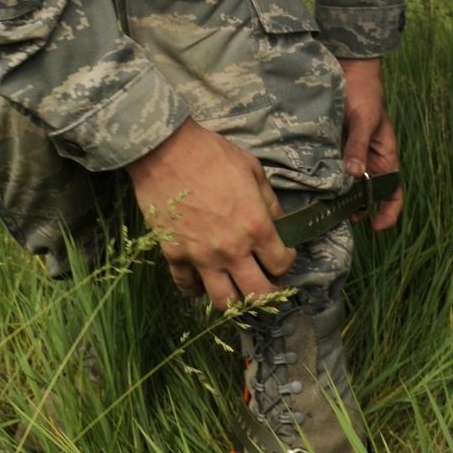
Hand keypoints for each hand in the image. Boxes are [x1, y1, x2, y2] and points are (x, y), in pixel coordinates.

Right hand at [124, 118, 294, 305]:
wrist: (166, 151)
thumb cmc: (212, 155)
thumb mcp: (253, 171)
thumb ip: (270, 203)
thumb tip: (280, 224)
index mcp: (255, 226)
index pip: (281, 263)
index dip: (286, 261)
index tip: (282, 256)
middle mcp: (231, 249)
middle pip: (257, 294)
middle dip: (268, 294)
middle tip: (266, 284)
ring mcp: (200, 256)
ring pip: (223, 301)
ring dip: (234, 300)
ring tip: (236, 288)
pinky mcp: (174, 254)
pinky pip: (187, 287)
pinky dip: (196, 288)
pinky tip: (202, 279)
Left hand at [337, 56, 402, 230]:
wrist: (348, 72)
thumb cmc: (366, 94)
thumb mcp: (365, 120)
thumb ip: (359, 146)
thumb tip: (353, 175)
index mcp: (384, 158)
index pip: (393, 193)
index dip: (388, 213)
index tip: (375, 227)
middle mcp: (366, 162)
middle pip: (364, 197)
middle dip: (354, 211)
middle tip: (336, 217)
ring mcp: (347, 158)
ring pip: (344, 187)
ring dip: (335, 198)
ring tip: (321, 205)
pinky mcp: (329, 150)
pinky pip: (327, 171)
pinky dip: (321, 181)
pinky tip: (308, 186)